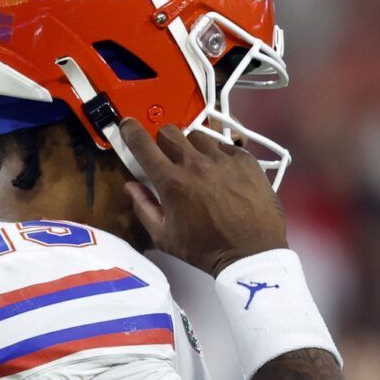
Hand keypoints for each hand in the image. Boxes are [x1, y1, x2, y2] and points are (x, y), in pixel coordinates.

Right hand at [117, 117, 287, 276]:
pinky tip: (223, 173)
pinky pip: (226, 146)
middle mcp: (195, 163)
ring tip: (199, 166)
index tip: (128, 125)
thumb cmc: (206, 249)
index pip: (143, 144)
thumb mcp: (165, 237)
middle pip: (170, 131)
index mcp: (171, 181)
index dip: (131, 131)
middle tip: (168, 156)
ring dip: (192, 147)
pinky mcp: (246, 160)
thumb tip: (131, 186)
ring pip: (199, 136)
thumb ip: (144, 208)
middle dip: (163, 140)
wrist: (252, 254)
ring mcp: (223, 159)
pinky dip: (219, 156)